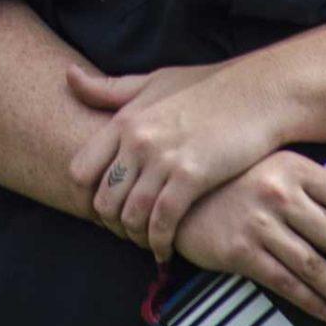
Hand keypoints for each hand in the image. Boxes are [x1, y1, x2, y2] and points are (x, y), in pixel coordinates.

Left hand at [67, 56, 284, 259]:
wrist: (257, 93)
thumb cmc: (207, 88)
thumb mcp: (153, 81)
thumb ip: (111, 89)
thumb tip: (68, 76)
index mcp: (125, 119)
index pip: (80, 169)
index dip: (87, 196)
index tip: (105, 207)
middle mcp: (137, 139)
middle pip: (103, 200)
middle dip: (112, 224)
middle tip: (127, 233)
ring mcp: (163, 158)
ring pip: (130, 215)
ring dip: (135, 238)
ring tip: (146, 244)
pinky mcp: (191, 176)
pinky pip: (162, 221)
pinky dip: (160, 242)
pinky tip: (166, 249)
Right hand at [174, 151, 325, 325]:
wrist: (178, 192)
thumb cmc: (234, 181)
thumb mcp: (275, 169)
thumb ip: (314, 189)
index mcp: (296, 168)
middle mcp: (280, 193)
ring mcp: (259, 223)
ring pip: (316, 267)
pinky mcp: (240, 251)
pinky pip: (287, 283)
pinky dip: (313, 302)